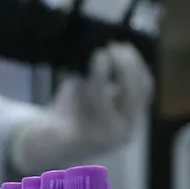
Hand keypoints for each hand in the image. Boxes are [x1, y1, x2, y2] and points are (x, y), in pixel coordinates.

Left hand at [10, 42, 153, 174]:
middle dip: (127, 66)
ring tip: (98, 56)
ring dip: (105, 72)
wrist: (44, 142)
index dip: (137, 64)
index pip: (145, 88)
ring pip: (111, 97)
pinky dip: (87, 86)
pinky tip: (79, 76)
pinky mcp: (87, 137)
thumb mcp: (95, 92)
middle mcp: (124, 132)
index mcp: (130, 120)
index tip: (123, 46)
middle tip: (111, 48)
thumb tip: (115, 50)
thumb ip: (107, 78)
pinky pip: (91, 104)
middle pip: (136, 92)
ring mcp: (107, 137)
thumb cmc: (71, 111)